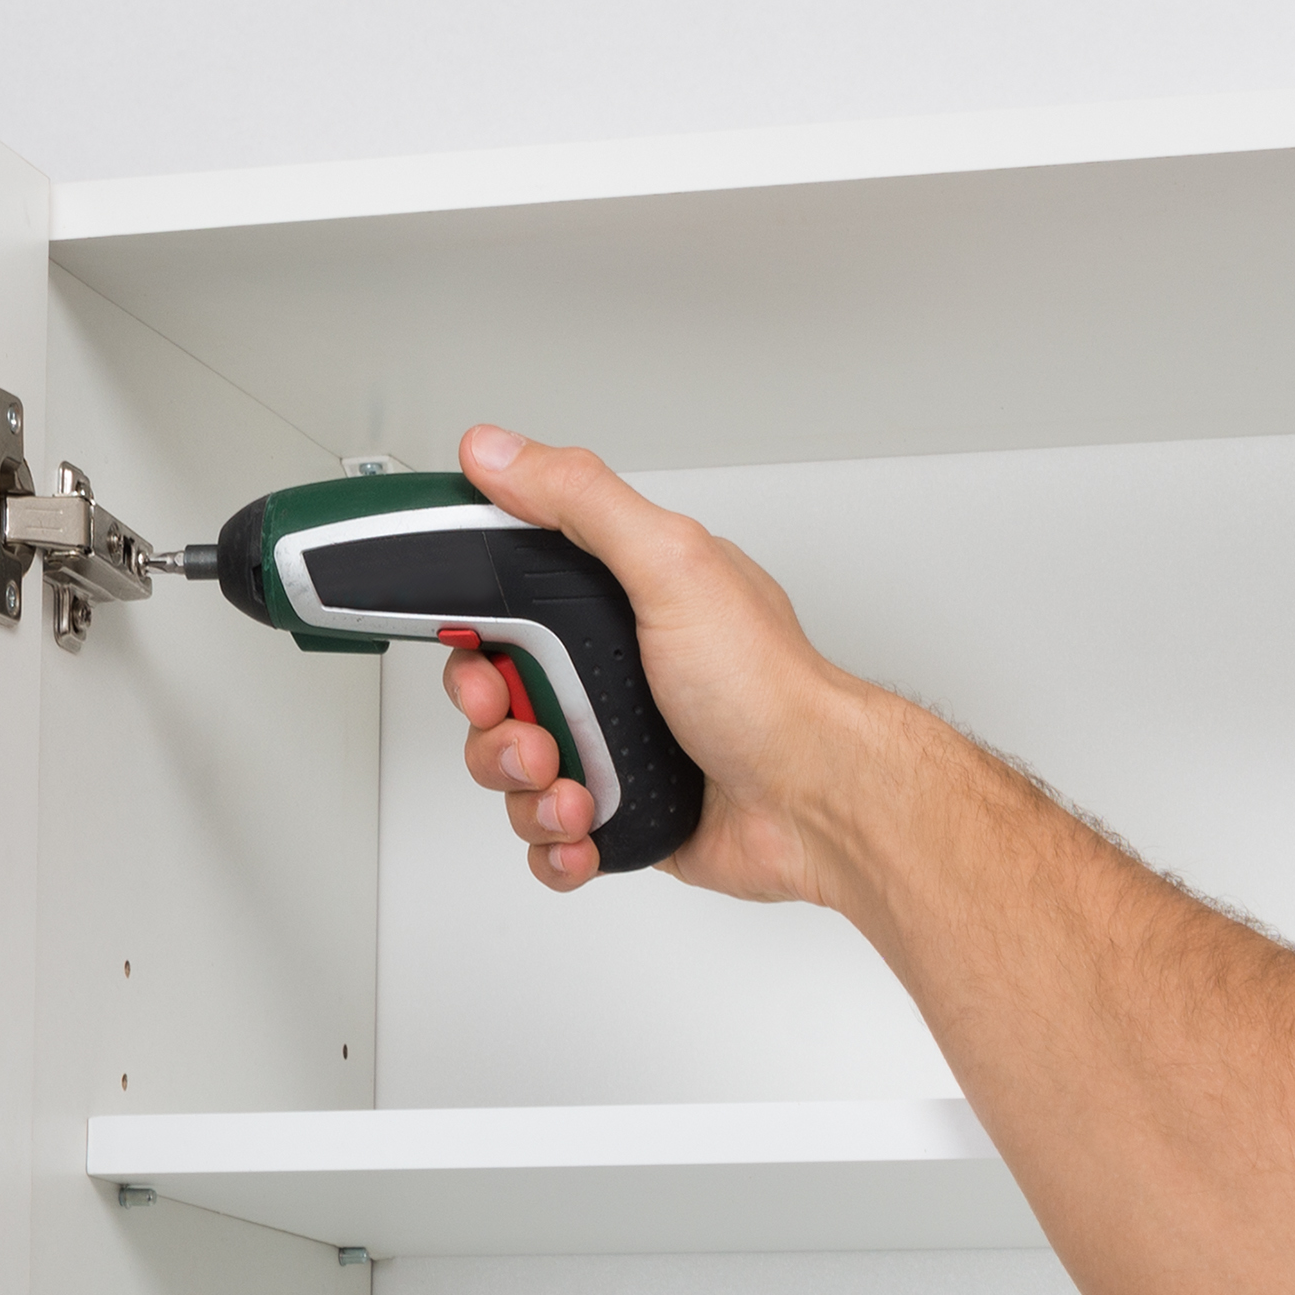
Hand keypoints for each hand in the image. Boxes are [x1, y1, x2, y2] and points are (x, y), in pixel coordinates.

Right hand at [435, 424, 905, 902]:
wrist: (817, 802)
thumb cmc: (766, 689)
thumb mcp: (671, 565)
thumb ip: (580, 502)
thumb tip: (498, 451)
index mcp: (622, 601)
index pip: (509, 602)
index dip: (476, 631)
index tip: (479, 652)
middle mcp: (615, 670)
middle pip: (497, 694)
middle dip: (496, 725)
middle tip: (535, 735)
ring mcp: (617, 744)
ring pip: (512, 771)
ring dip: (526, 790)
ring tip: (576, 790)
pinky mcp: (623, 812)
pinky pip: (548, 835)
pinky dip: (555, 843)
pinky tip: (585, 830)